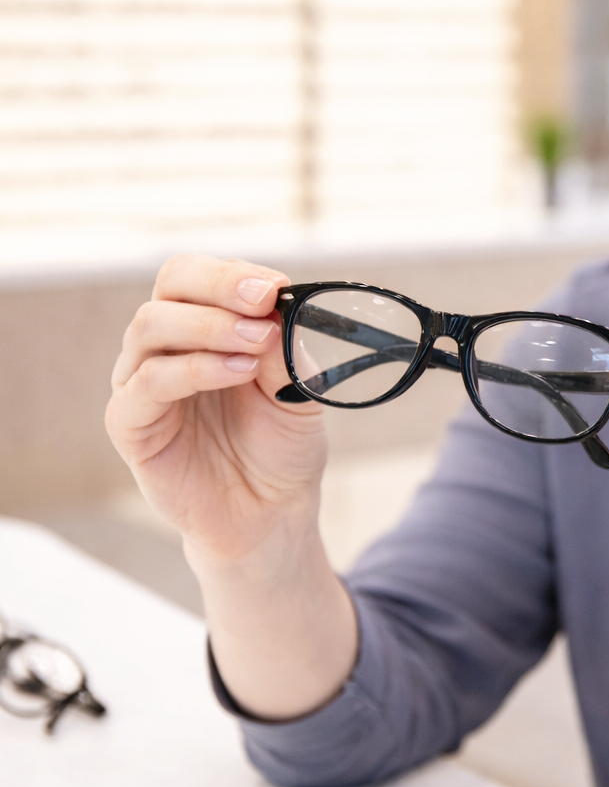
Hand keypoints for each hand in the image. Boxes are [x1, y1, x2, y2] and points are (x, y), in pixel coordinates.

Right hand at [106, 255, 328, 565]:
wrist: (272, 512)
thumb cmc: (282, 446)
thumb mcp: (299, 389)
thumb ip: (285, 348)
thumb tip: (276, 305)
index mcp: (205, 329)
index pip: (197, 277)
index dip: (232, 274)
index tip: (276, 286)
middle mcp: (167, 348)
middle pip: (169, 288)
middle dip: (219, 288)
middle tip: (264, 303)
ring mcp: (143, 384)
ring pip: (150, 327)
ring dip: (210, 327)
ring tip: (257, 346)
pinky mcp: (131, 426)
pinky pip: (146, 384)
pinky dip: (192, 369)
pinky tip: (237, 372)